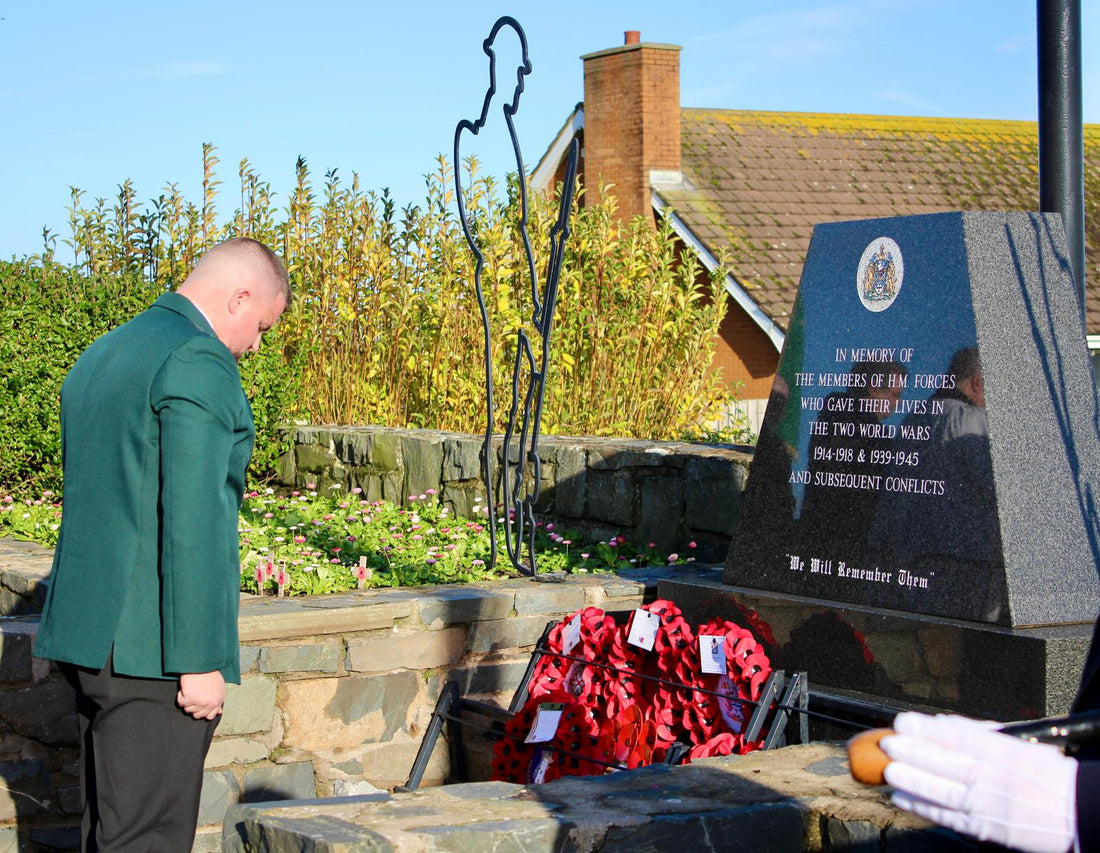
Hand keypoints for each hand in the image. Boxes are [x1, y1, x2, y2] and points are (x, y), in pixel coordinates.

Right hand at [177, 671, 225, 719]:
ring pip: (188, 710)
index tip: (199, 704)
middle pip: (197, 715)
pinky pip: (181, 703)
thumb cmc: (209, 673)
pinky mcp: (189, 698)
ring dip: (187, 700)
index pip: (210, 715)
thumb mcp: (219, 687)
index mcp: (218, 700)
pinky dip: (180, 696)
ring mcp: (200, 702)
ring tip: (191, 689)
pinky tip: (185, 688)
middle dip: (194, 706)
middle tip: (194, 695)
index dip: (203, 711)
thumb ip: (218, 700)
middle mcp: (210, 703)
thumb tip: (219, 712)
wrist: (200, 664)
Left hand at [881, 712, 1076, 852]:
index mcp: (1003, 752)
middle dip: (914, 752)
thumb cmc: (1048, 775)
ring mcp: (991, 805)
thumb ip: (978, 732)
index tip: (904, 721)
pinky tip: (903, 798)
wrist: (1079, 812)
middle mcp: (995, 778)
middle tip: (888, 743)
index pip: (960, 736)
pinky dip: (924, 808)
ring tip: (890, 771)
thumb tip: (940, 723)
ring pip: (945, 792)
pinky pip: (951, 818)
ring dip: (913, 781)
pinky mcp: (988, 829)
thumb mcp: (1018, 742)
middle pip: (948, 763)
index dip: (928, 729)